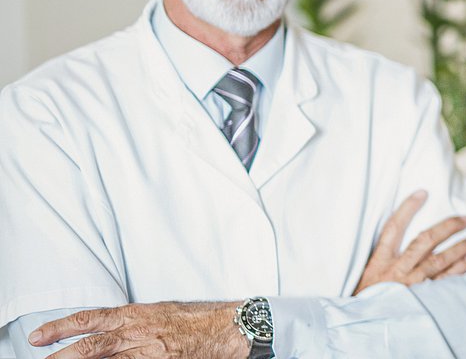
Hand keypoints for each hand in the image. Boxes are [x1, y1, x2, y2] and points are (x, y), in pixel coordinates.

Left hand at [29, 301, 246, 358]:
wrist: (226, 327)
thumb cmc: (194, 319)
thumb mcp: (157, 311)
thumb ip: (130, 321)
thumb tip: (102, 329)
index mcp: (134, 314)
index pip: (88, 319)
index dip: (60, 328)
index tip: (38, 337)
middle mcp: (137, 331)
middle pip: (91, 345)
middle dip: (61, 354)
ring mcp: (148, 351)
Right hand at [354, 189, 465, 294]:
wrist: (362, 330)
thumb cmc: (364, 302)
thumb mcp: (367, 277)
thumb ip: (385, 259)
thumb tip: (402, 235)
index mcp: (379, 262)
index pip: (393, 228)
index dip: (408, 208)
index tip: (422, 192)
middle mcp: (397, 271)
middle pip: (426, 240)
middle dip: (448, 226)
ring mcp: (411, 286)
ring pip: (440, 260)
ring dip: (460, 247)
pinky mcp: (422, 300)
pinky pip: (446, 282)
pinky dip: (460, 269)